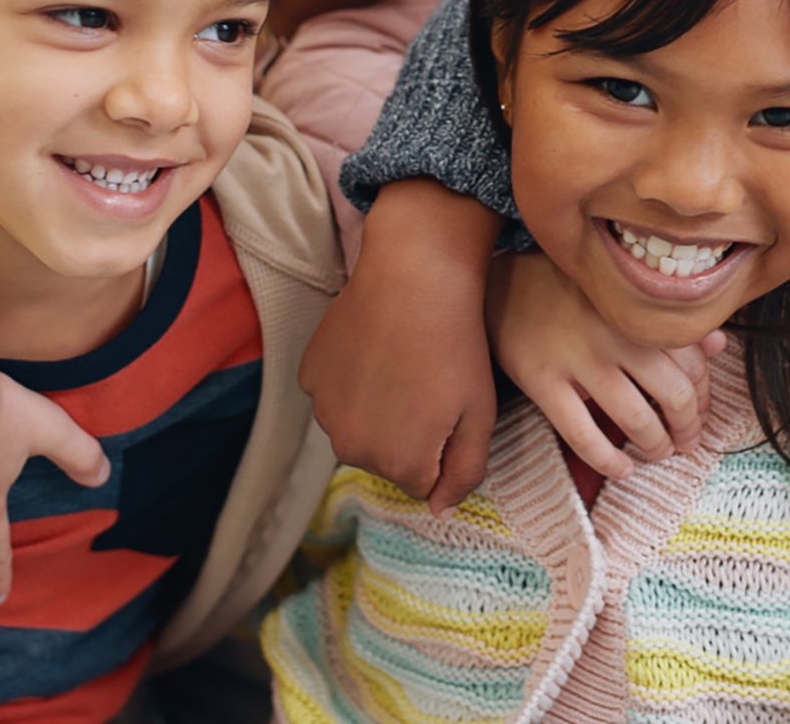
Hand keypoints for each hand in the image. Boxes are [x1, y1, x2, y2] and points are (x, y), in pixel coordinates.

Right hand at [300, 179, 500, 509]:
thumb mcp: (481, 416)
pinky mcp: (309, 375)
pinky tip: (374, 349)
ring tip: (401, 364)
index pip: (422, 481)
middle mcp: (352, 450)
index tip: (449, 408)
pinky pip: (334, 394)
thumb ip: (464, 473)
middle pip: (385, 458)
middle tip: (428, 383)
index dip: (441, 446)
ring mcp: (324, 412)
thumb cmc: (459, 347)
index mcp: (399, 465)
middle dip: (407, 433)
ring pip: (356, 427)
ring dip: (375, 409)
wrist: (416, 278)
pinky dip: (350, 381)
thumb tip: (438, 510)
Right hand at [488, 250, 725, 483]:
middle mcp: (616, 333)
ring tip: (657, 453)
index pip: (693, 364)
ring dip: (655, 445)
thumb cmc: (571, 295)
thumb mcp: (622, 299)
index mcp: (639, 311)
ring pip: (635, 418)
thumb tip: (719, 345)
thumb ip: (669, 322)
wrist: (502, 288)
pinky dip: (608, 461)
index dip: (703, 397)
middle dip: (687, 427)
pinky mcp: (543, 381)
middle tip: (685, 442)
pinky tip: (621, 470)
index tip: (699, 414)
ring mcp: (579, 359)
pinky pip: (583, 434)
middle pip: (674, 394)